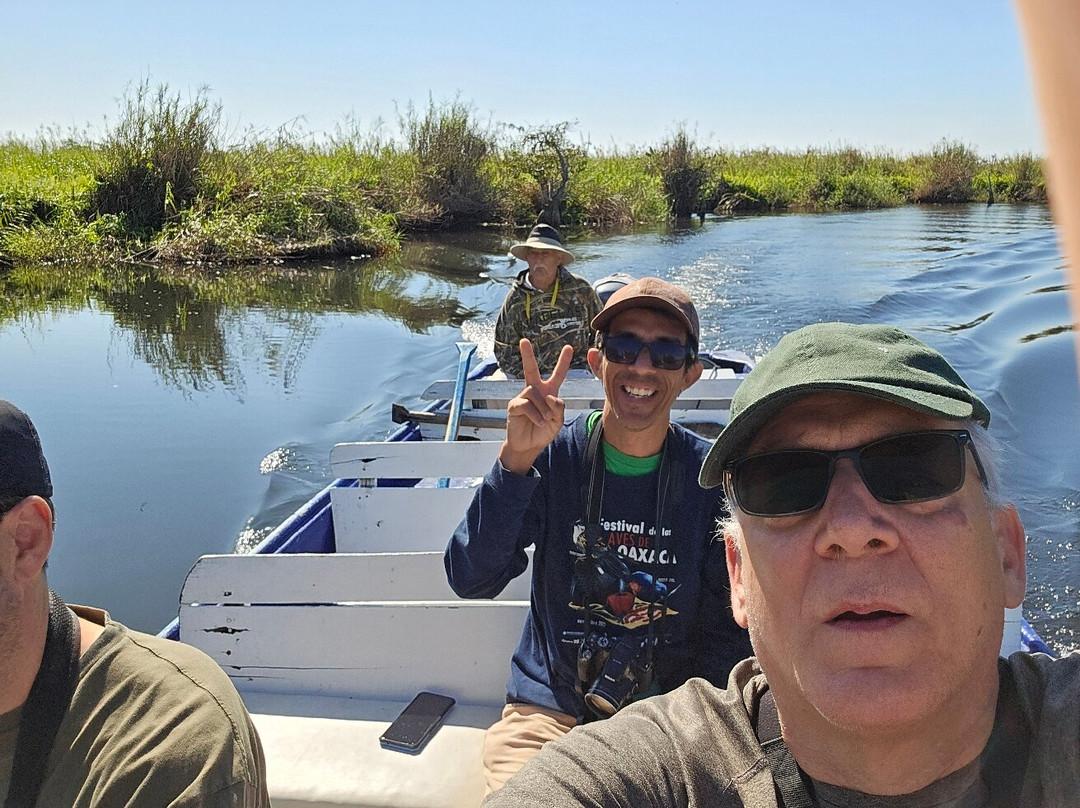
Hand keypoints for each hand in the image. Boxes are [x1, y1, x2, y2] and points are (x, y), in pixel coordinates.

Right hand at [499, 340, 572, 473]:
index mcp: (548, 393)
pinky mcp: (514, 406)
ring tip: (546, 421)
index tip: (568, 347)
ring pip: (535, 393)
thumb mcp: (558, 421)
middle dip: (527, 355)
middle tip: (524, 341)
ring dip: (543, 408)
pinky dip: (535, 414)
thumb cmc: (543, 432)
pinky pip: (526, 404)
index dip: (563, 362)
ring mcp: (522, 398)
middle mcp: (534, 392)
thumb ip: (559, 407)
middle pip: (531, 369)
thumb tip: (550, 396)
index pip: (557, 375)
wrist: (529, 446)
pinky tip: (539, 422)